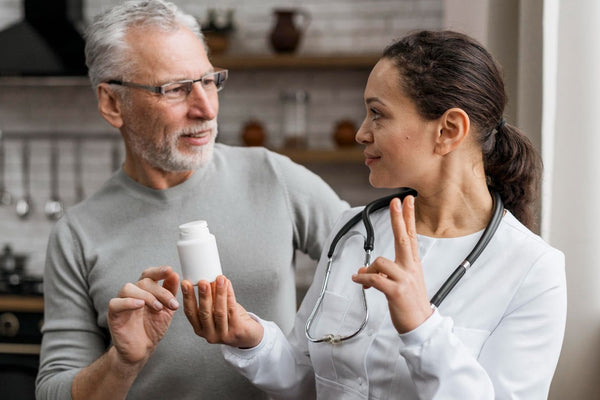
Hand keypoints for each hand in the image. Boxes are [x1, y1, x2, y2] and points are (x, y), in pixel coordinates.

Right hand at [107, 266, 179, 365]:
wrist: (142, 350)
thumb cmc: (153, 328)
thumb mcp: (167, 309)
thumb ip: (170, 292)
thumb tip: (175, 275)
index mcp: (145, 290)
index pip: (149, 274)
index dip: (159, 271)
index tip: (170, 270)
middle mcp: (132, 293)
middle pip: (143, 281)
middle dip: (160, 291)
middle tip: (172, 304)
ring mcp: (121, 302)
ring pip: (128, 288)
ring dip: (147, 296)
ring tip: (158, 308)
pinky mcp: (113, 315)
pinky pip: (116, 303)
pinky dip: (128, 302)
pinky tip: (140, 305)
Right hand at [181, 275, 263, 348]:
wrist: (248, 335)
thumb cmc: (230, 320)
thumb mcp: (215, 310)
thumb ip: (211, 298)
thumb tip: (207, 276)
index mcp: (200, 328)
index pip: (190, 313)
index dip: (187, 298)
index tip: (185, 283)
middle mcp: (209, 334)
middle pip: (204, 313)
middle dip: (203, 296)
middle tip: (202, 282)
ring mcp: (223, 335)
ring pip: (219, 312)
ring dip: (219, 293)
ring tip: (219, 279)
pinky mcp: (237, 332)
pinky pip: (232, 311)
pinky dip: (230, 295)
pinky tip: (228, 285)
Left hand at [351, 195, 432, 333]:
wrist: (421, 325)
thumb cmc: (409, 304)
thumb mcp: (397, 284)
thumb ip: (381, 273)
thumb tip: (362, 270)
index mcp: (412, 264)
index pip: (411, 235)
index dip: (408, 217)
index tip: (407, 200)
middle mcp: (410, 268)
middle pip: (404, 238)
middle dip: (399, 218)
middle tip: (396, 201)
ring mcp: (405, 279)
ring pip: (380, 262)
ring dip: (368, 270)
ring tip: (364, 279)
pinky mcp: (396, 291)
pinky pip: (374, 278)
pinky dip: (362, 279)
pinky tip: (357, 280)